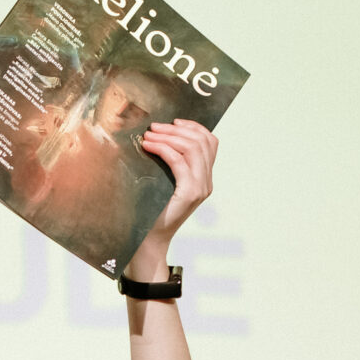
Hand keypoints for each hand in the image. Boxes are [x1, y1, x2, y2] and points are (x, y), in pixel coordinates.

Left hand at [134, 120, 217, 274]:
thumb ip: (171, 162)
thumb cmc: (152, 208)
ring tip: (149, 135)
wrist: (149, 237)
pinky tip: (149, 147)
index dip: (193, 126)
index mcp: (204, 177)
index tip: (173, 121)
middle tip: (154, 127)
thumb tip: (159, 133)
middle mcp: (207, 182)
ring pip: (193, 148)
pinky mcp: (189, 193)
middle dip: (176, 129)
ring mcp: (201, 188)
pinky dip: (164, 149)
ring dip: (169, 137)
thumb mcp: (165, 181)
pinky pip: (179, 162)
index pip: (210, 142)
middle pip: (201, 141)